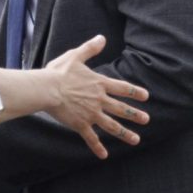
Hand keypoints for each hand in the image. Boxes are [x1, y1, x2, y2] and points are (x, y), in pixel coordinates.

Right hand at [43, 35, 149, 159]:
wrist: (46, 89)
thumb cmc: (58, 72)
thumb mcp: (76, 56)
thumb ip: (90, 48)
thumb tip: (102, 37)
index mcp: (100, 84)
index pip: (123, 88)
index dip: (135, 92)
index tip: (146, 96)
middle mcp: (99, 100)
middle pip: (122, 109)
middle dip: (135, 115)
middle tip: (147, 120)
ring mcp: (91, 113)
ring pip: (112, 126)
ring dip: (125, 133)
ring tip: (136, 140)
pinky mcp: (80, 124)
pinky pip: (91, 138)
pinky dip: (98, 147)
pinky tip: (104, 155)